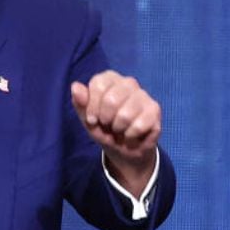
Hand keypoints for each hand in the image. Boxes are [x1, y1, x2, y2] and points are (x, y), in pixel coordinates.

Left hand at [70, 70, 160, 196]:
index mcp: (109, 79)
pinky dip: (130, 136)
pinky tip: (131, 134)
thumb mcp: (87, 119)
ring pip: (125, 114)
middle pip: (111, 99)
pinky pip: (138, 125)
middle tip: (108, 125)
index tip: (92, 119)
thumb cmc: (104, 129)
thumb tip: (75, 86)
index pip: (99, 84)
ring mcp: (143, 95)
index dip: (92, 106)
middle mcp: (128, 82)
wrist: (123, 149)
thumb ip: (81, 103)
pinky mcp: (155, 110)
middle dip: (105, 120)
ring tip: (120, 129)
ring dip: (118, 129)